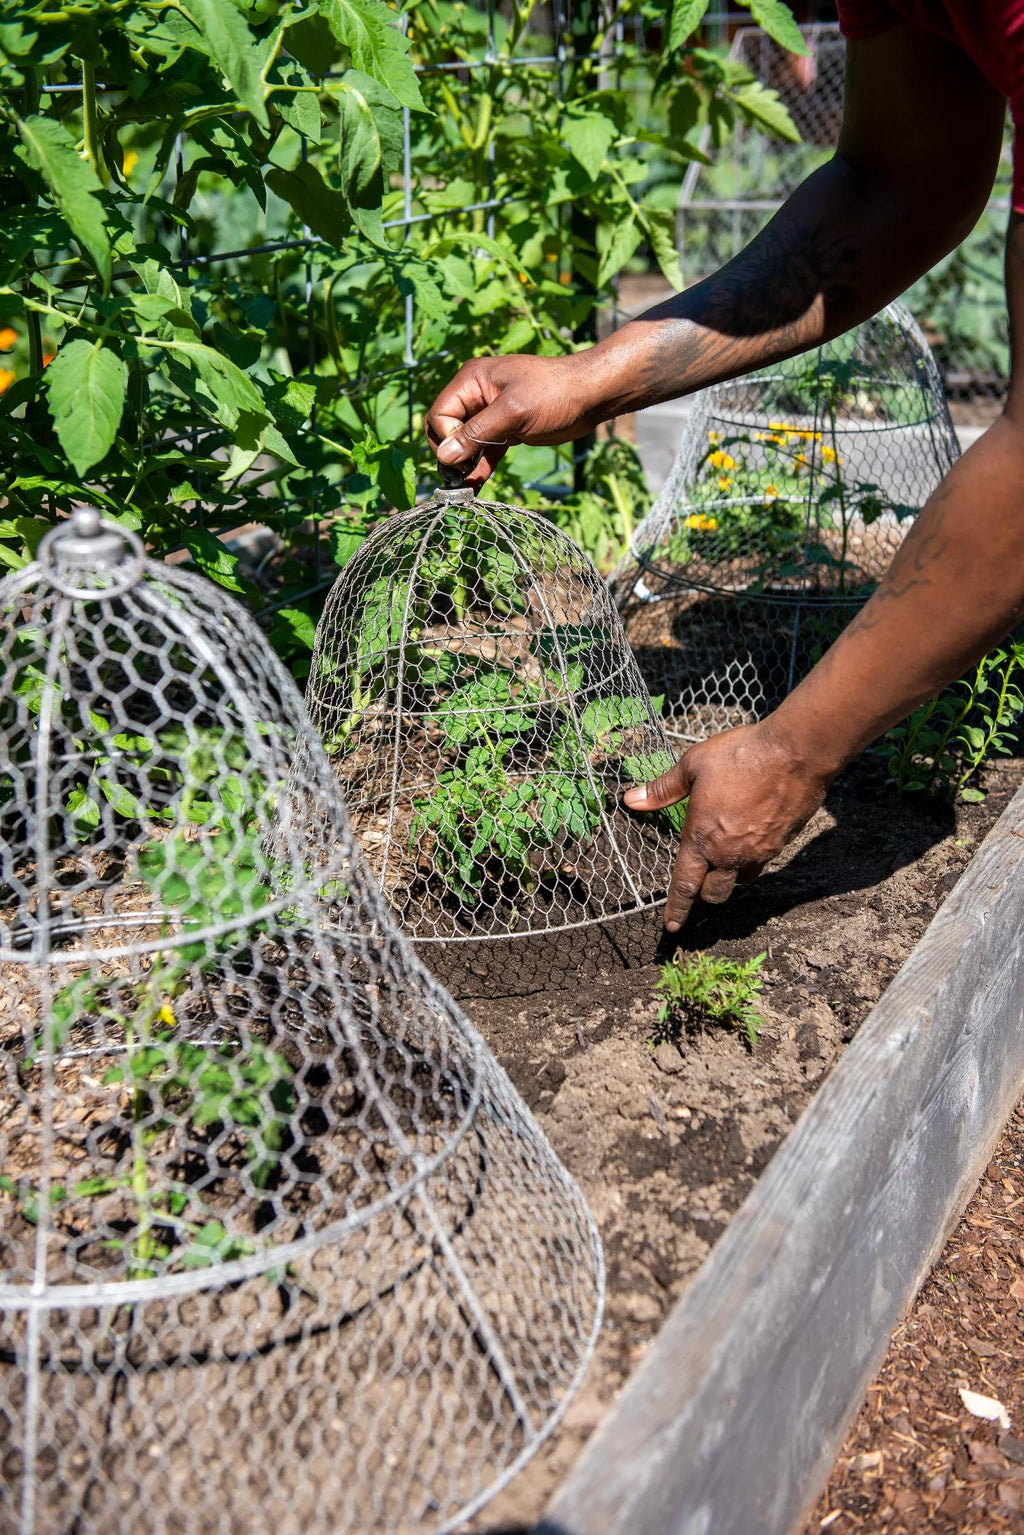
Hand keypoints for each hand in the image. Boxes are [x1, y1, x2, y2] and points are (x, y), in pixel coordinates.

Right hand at [425, 353, 604, 487]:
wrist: (591, 395)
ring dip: (463, 464)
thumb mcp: (513, 412)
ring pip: (464, 442)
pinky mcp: (506, 429)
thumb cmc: (553, 393)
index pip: (440, 414)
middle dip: (451, 453)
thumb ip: (477, 433)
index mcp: (472, 381)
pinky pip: (484, 450)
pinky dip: (479, 467)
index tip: (462, 457)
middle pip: (447, 428)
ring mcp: (490, 413)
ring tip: (464, 489)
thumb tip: (444, 456)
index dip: (446, 438)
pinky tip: (475, 487)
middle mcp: (476, 395)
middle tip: (460, 476)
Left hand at [622, 720, 830, 931]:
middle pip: (715, 893)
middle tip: (700, 883)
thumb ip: (662, 789)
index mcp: (702, 838)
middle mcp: (730, 854)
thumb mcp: (693, 766)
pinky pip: (763, 861)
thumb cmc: (740, 755)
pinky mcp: (782, 844)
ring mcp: (760, 852)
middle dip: (704, 894)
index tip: (673, 926)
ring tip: (726, 858)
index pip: (685, 885)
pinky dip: (753, 857)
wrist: (795, 752)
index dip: (677, 909)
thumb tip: (631, 800)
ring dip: (730, 876)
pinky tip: (752, 836)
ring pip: (741, 880)